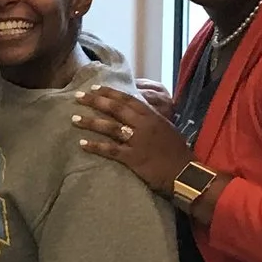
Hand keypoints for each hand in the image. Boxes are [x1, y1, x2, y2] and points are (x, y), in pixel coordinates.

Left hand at [68, 83, 192, 193]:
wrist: (186, 173)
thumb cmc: (177, 152)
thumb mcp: (166, 128)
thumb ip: (150, 119)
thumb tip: (134, 111)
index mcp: (152, 116)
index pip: (128, 99)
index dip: (110, 93)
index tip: (94, 88)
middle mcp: (144, 125)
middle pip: (115, 109)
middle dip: (95, 101)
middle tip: (78, 97)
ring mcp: (138, 141)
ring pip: (110, 127)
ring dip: (90, 122)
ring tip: (74, 119)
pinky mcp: (133, 158)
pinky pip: (110, 150)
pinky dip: (95, 146)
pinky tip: (82, 144)